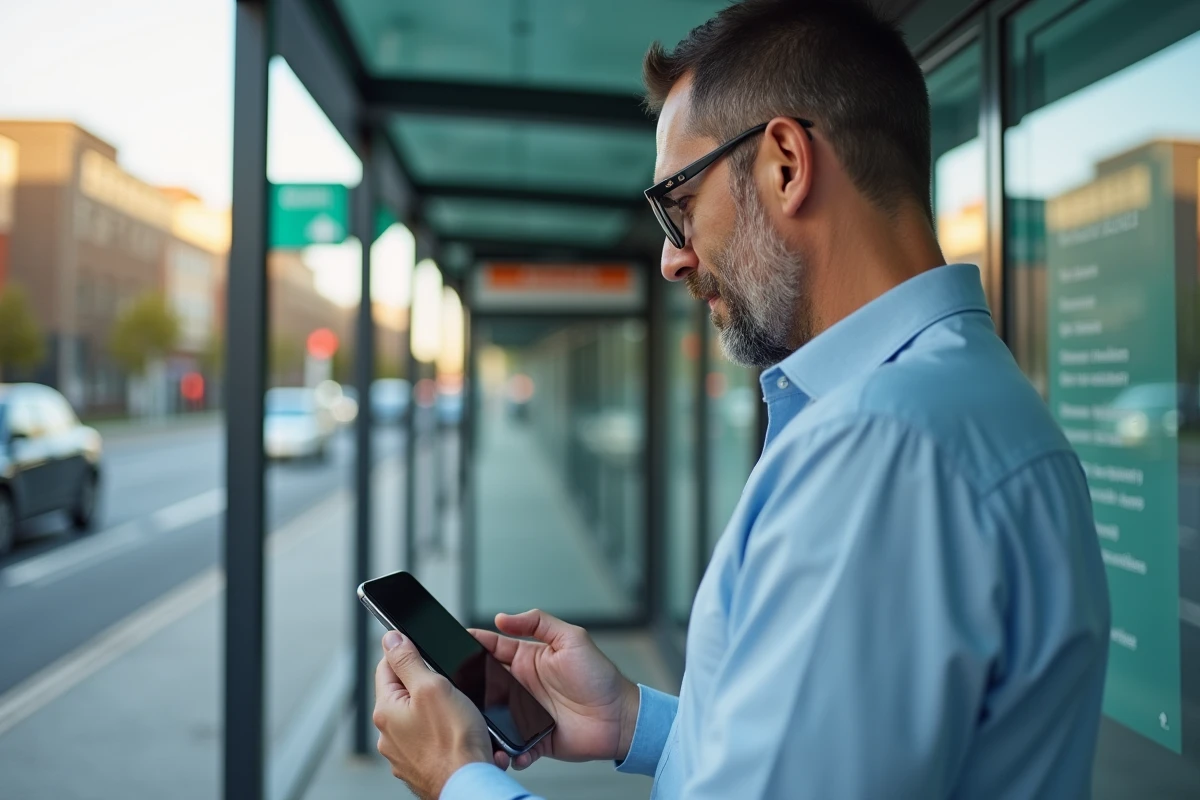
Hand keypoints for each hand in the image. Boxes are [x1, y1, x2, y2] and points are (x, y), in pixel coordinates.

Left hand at [373, 631, 497, 799]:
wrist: (469, 784)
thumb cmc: (454, 742)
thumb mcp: (432, 687)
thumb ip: (408, 660)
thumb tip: (390, 639)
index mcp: (386, 710)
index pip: (386, 667)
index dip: (407, 654)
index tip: (425, 654)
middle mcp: (388, 734)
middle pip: (404, 693)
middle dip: (427, 686)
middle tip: (451, 691)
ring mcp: (403, 754)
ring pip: (419, 718)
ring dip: (437, 713)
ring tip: (459, 718)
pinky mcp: (419, 767)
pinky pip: (430, 741)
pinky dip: (444, 736)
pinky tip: (459, 737)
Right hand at [471, 609, 639, 770]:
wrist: (619, 717)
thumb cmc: (600, 676)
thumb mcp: (572, 638)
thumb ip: (539, 622)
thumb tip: (503, 617)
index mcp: (528, 659)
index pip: (492, 648)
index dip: (472, 645)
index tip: (453, 645)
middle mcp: (523, 686)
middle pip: (484, 684)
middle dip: (469, 685)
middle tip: (458, 688)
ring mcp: (526, 713)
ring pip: (493, 717)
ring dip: (485, 720)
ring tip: (478, 722)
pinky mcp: (534, 739)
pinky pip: (513, 746)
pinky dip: (509, 749)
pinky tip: (512, 749)